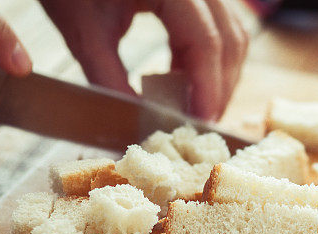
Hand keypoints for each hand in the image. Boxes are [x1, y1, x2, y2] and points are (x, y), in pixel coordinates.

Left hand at [40, 0, 247, 120]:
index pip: (207, 42)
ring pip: (232, 33)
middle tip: (199, 124)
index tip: (200, 124)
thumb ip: (110, 79)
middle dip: (219, 87)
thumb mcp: (85, 33)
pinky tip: (184, 78)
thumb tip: (138, 125)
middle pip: (230, 40)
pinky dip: (208, 56)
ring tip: (194, 106)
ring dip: (219, 74)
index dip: (208, 89)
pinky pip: (219, 25)